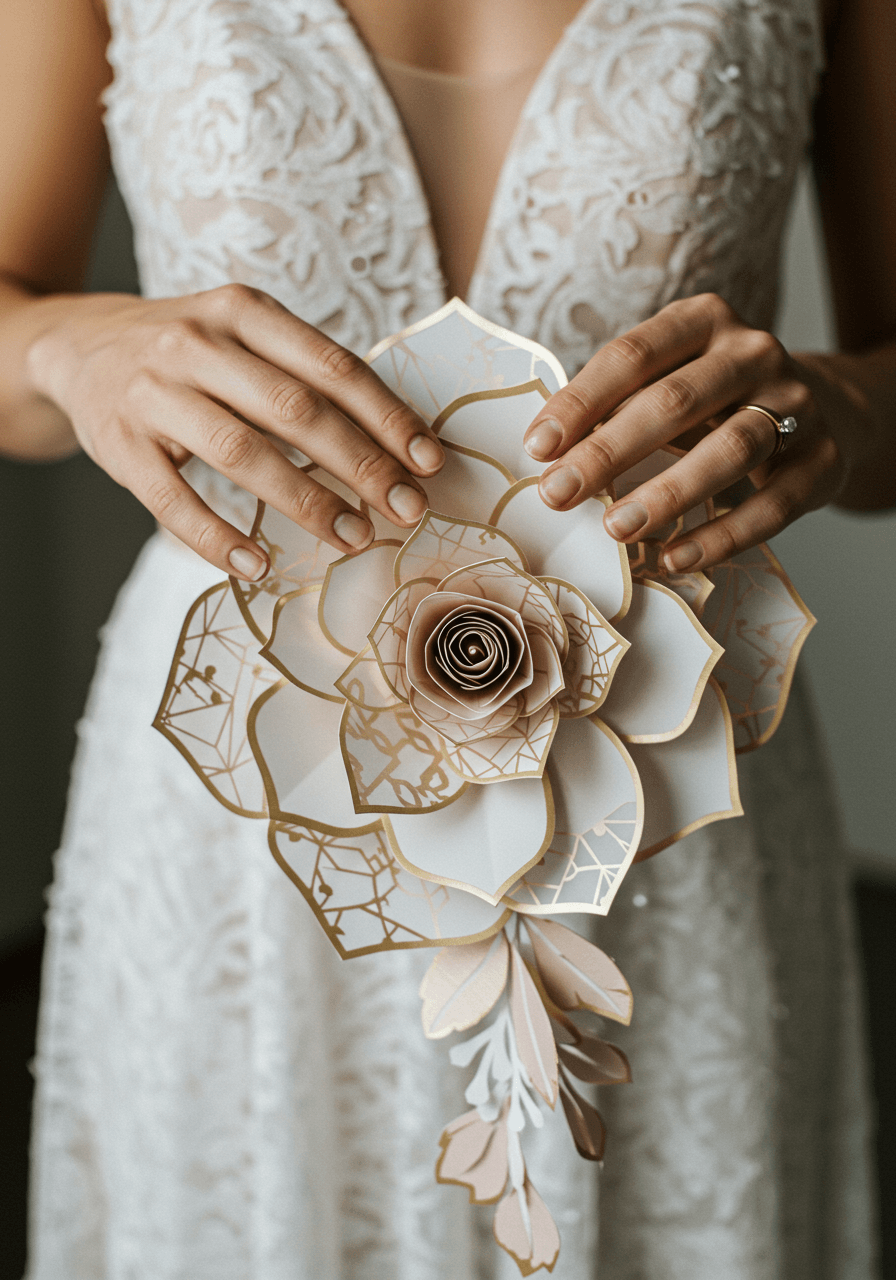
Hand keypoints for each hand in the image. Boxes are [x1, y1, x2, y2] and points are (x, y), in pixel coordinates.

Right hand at [26, 284, 444, 579]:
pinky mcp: (119, 445)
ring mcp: (153, 393)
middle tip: (407, 509)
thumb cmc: (188, 352)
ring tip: (354, 536)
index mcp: (243, 311)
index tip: (428, 460)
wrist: (76, 345)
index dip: (386, 416)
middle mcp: (196, 343)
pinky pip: (173, 501)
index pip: (331, 365)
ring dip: (306, 501)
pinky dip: (218, 538)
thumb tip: (395, 443)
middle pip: (295, 409)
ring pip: (242, 452)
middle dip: (362, 464)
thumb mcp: (242, 336)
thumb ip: (304, 374)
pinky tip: (258, 564)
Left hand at [522, 293, 844, 570]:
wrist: (824, 410)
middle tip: (557, 493)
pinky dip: (720, 536)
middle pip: (675, 402)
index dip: (580, 402)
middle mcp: (754, 353)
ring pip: (731, 450)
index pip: (632, 355)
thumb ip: (617, 406)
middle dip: (608, 452)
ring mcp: (797, 405)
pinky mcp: (822, 461)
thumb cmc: (714, 402)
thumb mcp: (668, 381)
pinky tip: (675, 557)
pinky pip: (771, 505)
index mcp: (704, 320)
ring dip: (667, 493)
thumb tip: (548, 456)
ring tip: (615, 528)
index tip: (538, 447)